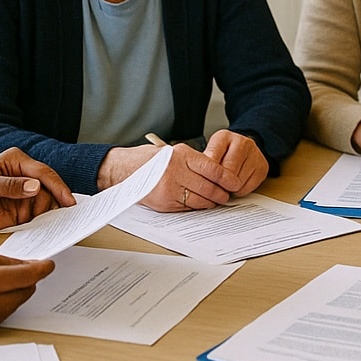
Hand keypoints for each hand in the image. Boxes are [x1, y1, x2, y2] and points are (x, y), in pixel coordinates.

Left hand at [0, 147, 74, 238]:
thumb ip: (11, 185)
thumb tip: (34, 186)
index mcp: (15, 161)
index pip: (41, 172)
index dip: (56, 185)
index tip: (66, 199)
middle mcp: (23, 175)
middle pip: (49, 186)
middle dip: (54, 199)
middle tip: (61, 214)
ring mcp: (24, 194)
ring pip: (46, 201)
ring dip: (47, 211)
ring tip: (42, 220)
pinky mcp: (22, 210)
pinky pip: (39, 215)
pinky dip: (44, 220)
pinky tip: (45, 225)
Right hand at [0, 247, 54, 336]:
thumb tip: (22, 264)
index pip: (28, 275)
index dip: (42, 269)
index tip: (48, 264)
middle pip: (26, 291)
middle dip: (28, 279)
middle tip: (23, 268)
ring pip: (16, 303)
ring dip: (16, 291)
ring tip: (0, 280)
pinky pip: (3, 313)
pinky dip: (4, 302)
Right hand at [98, 142, 241, 211]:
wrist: (124, 170)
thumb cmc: (151, 160)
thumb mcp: (174, 152)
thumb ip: (195, 161)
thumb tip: (219, 173)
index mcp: (181, 155)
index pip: (213, 169)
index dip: (228, 178)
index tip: (235, 183)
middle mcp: (176, 171)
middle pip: (209, 187)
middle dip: (221, 193)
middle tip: (227, 195)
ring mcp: (170, 189)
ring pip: (200, 200)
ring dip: (211, 202)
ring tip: (216, 200)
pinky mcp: (165, 203)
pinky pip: (188, 208)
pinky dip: (197, 207)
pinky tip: (200, 204)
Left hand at [203, 129, 268, 196]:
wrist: (244, 149)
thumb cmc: (223, 154)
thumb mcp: (210, 153)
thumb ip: (204, 164)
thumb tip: (198, 180)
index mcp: (224, 137)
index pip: (212, 160)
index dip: (207, 176)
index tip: (204, 184)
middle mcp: (242, 142)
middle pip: (227, 171)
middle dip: (219, 183)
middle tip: (215, 188)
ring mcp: (254, 154)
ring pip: (238, 181)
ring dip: (229, 189)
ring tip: (225, 185)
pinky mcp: (263, 167)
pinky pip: (248, 187)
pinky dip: (240, 191)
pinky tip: (236, 186)